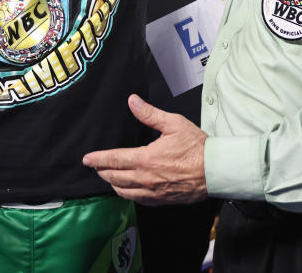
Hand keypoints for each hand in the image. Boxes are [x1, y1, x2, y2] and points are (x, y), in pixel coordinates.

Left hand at [82, 94, 208, 204]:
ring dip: (113, 184)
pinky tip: (127, 189)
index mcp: (145, 158)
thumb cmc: (196, 146)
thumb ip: (149, 114)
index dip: (98, 159)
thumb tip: (132, 101)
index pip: (114, 160)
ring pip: (124, 191)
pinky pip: (137, 200)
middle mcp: (145, 178)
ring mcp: (152, 192)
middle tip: (95, 166)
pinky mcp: (161, 200)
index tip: (86, 159)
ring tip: (108, 177)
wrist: (214, 171)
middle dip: (102, 171)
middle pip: (114, 177)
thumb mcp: (173, 123)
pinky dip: (127, 194)